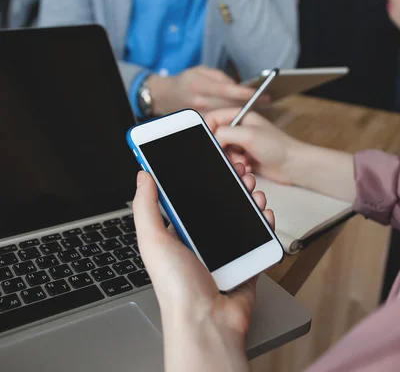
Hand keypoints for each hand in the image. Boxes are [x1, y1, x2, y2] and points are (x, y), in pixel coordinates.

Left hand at [133, 163, 274, 371]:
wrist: (208, 324)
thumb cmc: (176, 289)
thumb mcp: (153, 240)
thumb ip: (146, 206)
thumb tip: (142, 175)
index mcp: (176, 234)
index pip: (187, 197)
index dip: (198, 177)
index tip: (208, 159)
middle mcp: (199, 241)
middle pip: (217, 203)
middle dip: (229, 183)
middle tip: (237, 169)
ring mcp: (224, 252)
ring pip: (239, 215)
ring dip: (248, 197)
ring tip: (252, 185)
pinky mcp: (245, 262)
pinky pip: (256, 236)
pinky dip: (263, 222)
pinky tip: (264, 211)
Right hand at [147, 66, 263, 115]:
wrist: (166, 96)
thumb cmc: (186, 80)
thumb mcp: (201, 70)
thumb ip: (220, 77)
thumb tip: (236, 86)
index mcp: (200, 85)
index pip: (226, 90)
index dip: (243, 92)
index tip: (259, 92)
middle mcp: (201, 101)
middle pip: (229, 104)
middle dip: (249, 103)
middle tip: (267, 100)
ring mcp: (200, 114)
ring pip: (226, 114)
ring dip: (243, 111)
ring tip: (260, 106)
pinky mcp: (201, 122)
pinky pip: (220, 120)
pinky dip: (233, 117)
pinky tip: (244, 114)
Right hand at [206, 109, 298, 185]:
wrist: (294, 165)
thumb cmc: (278, 146)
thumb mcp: (248, 135)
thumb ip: (224, 133)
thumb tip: (213, 139)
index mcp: (240, 116)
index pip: (213, 118)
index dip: (208, 130)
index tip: (212, 143)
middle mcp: (239, 129)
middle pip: (217, 137)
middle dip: (222, 149)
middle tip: (231, 156)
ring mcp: (242, 144)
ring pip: (223, 152)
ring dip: (231, 160)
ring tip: (244, 163)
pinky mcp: (245, 158)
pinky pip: (232, 162)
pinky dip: (238, 167)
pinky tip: (249, 168)